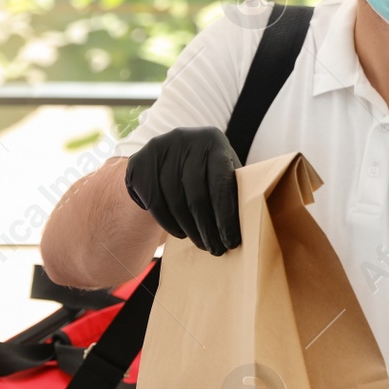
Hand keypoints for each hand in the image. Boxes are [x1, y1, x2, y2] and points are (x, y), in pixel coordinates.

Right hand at [124, 127, 241, 254]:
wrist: (164, 159)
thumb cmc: (205, 171)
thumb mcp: (222, 171)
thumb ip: (233, 189)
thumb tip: (249, 223)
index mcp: (213, 140)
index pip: (220, 183)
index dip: (226, 215)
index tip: (232, 241)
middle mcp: (185, 138)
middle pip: (197, 195)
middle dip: (208, 228)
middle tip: (216, 250)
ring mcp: (159, 148)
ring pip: (175, 201)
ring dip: (189, 229)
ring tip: (201, 243)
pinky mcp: (139, 162)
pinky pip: (155, 202)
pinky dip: (169, 223)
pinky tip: (181, 233)